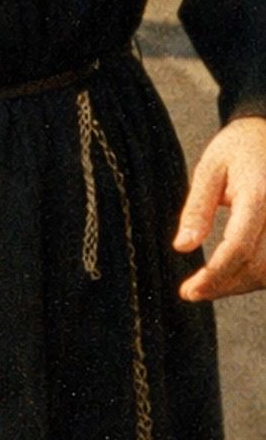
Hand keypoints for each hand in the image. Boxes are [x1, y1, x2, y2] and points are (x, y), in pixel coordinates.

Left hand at [176, 116, 265, 298]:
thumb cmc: (237, 148)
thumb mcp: (209, 168)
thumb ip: (197, 209)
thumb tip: (182, 247)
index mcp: (259, 194)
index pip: (239, 247)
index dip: (215, 275)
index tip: (189, 290)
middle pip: (257, 267)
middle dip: (223, 286)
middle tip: (192, 292)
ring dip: (240, 286)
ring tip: (208, 285)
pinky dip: (256, 277)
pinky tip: (233, 275)